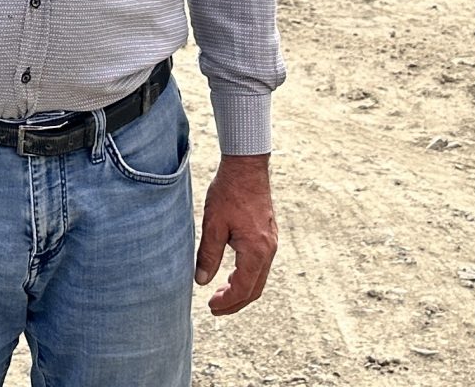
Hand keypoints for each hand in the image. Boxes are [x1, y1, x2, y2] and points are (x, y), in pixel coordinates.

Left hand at [194, 153, 277, 314]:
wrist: (247, 167)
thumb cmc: (230, 192)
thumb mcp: (213, 225)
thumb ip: (209, 255)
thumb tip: (202, 281)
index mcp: (256, 250)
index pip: (243, 288)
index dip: (227, 302)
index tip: (211, 306)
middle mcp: (269, 250)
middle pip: (255, 288)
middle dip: (235, 302)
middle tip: (215, 308)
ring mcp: (272, 243)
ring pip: (259, 278)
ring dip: (241, 290)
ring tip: (221, 294)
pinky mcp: (269, 235)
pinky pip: (261, 265)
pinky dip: (247, 276)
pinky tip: (232, 274)